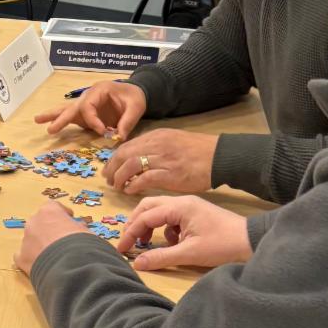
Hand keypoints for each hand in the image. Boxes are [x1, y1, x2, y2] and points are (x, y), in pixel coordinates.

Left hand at [14, 202, 81, 275]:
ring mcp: (25, 239)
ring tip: (52, 256)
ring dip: (40, 244)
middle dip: (49, 229)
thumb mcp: (86, 231)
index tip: (69, 219)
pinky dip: (32, 259)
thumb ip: (78, 227)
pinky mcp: (22, 257)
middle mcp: (34, 222)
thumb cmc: (81, 243)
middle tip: (60, 239)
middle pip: (40, 222)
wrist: (70, 266)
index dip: (62, 213)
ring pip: (31, 239)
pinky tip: (42, 266)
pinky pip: (25, 256)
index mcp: (49, 211)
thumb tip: (78, 228)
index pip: (53, 206)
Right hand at [35, 80, 146, 138]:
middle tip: (50, 129)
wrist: (136, 92)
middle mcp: (89, 96)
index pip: (88, 107)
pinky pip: (72, 118)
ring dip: (53, 116)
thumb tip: (119, 137)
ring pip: (67, 110)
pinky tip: (50, 126)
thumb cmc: (135, 97)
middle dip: (60, 118)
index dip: (93, 121)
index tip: (103, 132)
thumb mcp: (136, 107)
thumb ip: (128, 121)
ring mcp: (86, 105)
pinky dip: (61, 121)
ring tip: (37, 120)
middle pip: (72, 107)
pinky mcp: (86, 114)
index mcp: (99, 90)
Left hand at [103, 129, 217, 194]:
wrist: (220, 156)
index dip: (114, 158)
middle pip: (124, 154)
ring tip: (117, 186)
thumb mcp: (173, 141)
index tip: (108, 168)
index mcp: (156, 136)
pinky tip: (130, 190)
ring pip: (131, 165)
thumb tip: (136, 157)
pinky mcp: (170, 174)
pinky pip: (144, 178)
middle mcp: (156, 145)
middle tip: (108, 179)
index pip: (127, 146)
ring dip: (120, 177)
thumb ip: (155, 147)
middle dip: (112, 168)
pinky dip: (133, 185)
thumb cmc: (198, 151)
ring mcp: (163, 159)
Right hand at [116, 195, 251, 270]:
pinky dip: (165, 228)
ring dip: (149, 225)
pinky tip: (173, 243)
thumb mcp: (190, 254)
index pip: (145, 216)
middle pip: (148, 206)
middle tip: (129, 242)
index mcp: (179, 207)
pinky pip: (171, 216)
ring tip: (147, 243)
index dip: (130, 233)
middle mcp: (181, 201)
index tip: (121, 249)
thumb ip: (161, 257)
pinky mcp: (195, 213)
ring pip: (159, 210)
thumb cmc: (223, 245)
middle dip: (136, 224)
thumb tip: (136, 263)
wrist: (254, 241)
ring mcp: (189, 206)